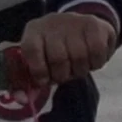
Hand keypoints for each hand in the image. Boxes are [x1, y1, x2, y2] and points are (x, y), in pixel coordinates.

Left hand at [0, 7, 118, 94]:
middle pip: (58, 57)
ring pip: (79, 56)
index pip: (31, 49)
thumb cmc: (55, 49)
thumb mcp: (39, 59)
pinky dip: (96, 63)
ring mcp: (74, 21)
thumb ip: (29, 80)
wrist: (79, 26)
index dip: (38, 70)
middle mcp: (52, 23)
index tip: (44, 81)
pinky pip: (97, 52)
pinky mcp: (94, 25)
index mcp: (34, 31)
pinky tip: (92, 60)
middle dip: (62, 74)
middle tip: (65, 74)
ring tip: (78, 67)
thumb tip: (23, 100)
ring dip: (80, 70)